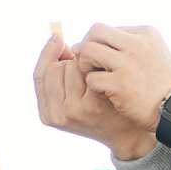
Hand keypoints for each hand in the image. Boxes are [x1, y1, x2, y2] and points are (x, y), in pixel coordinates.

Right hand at [34, 34, 157, 159]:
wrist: (130, 132)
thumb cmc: (103, 108)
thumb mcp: (75, 97)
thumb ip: (63, 75)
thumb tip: (57, 37)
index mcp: (47, 113)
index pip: (39, 75)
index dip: (48, 55)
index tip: (59, 38)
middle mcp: (58, 113)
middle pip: (55, 68)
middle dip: (71, 60)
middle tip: (89, 63)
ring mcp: (74, 110)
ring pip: (70, 67)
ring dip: (85, 63)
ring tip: (100, 70)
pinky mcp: (91, 105)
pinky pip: (87, 72)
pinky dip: (96, 68)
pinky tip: (109, 72)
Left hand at [75, 24, 170, 132]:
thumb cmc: (161, 85)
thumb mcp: (153, 55)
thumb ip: (127, 45)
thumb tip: (81, 45)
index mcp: (147, 34)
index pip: (107, 29)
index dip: (99, 45)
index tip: (104, 62)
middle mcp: (139, 44)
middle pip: (95, 33)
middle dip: (87, 48)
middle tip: (91, 66)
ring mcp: (129, 63)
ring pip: (89, 51)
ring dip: (87, 66)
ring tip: (98, 79)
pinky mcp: (120, 84)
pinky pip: (91, 79)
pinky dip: (95, 89)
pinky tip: (108, 96)